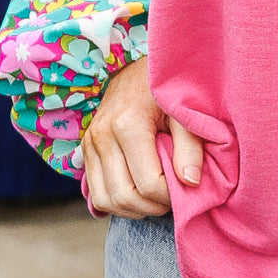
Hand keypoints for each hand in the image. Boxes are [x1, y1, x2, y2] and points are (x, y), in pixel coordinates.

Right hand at [81, 56, 204, 217]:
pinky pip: (95, 193)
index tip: (186, 186)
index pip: (148, 183)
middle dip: (153, 206)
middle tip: (173, 197)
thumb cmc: (165, 88)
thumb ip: (190, 146)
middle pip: (124, 196)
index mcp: (128, 123)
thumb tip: (191, 182)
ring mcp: (90, 144)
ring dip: (134, 209)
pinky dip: (117, 203)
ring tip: (156, 197)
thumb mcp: (184, 110)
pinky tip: (138, 193)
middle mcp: (102, 135)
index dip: (170, 195)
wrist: (138, 68)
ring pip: (105, 200)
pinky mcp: (86, 150)